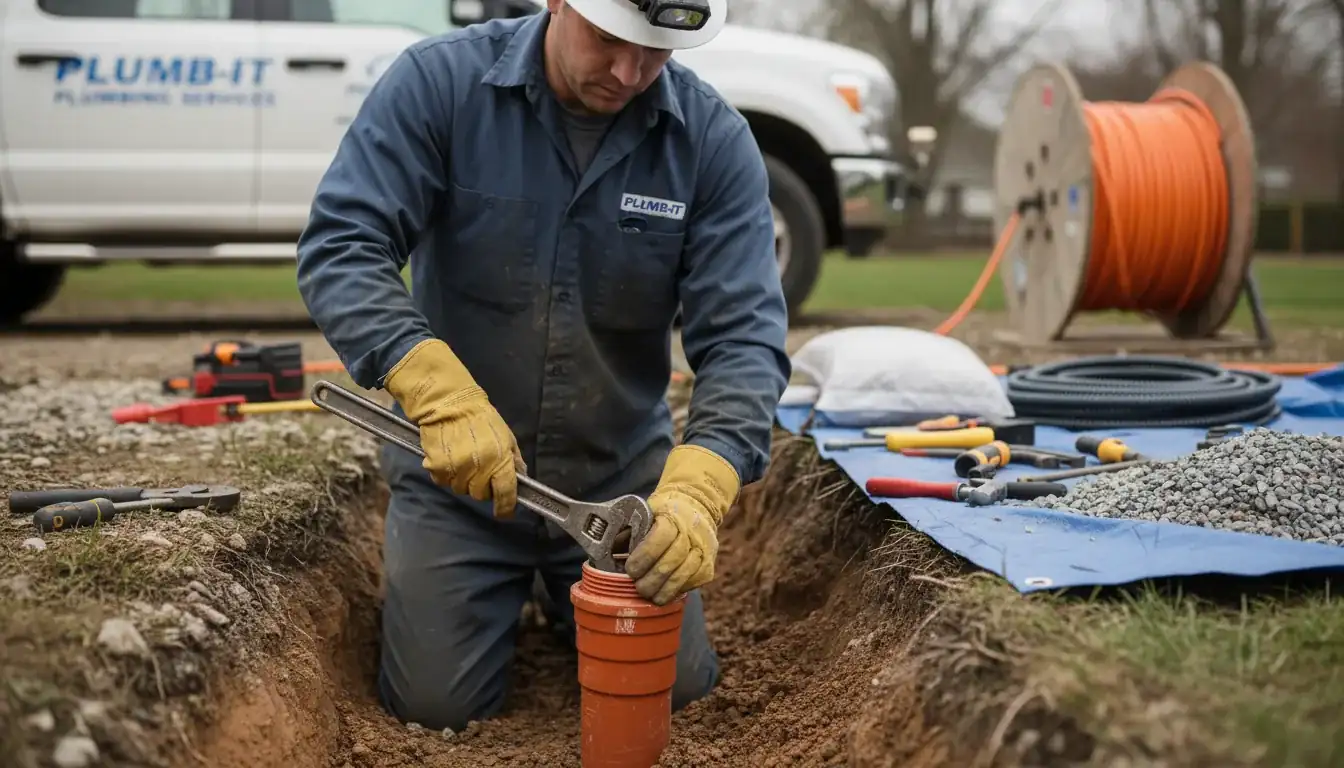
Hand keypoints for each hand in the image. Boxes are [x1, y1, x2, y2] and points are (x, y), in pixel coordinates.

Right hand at [383, 338, 526, 518]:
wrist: (449, 403)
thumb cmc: (481, 419)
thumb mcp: (506, 436)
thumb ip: (514, 460)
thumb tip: (520, 479)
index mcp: (499, 460)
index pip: (505, 493)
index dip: (506, 507)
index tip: (504, 512)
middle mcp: (478, 468)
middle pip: (480, 495)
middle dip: (482, 486)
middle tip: (480, 469)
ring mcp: (456, 470)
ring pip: (461, 490)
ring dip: (463, 480)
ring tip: (463, 460)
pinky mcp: (437, 468)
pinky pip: (443, 482)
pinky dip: (446, 474)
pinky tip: (449, 457)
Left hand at [626, 445, 740, 604]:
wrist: (696, 507)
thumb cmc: (662, 514)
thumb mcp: (643, 515)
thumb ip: (626, 533)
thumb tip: (604, 554)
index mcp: (673, 516)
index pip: (661, 537)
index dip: (644, 556)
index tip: (630, 570)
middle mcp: (692, 533)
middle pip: (672, 560)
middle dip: (652, 578)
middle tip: (637, 588)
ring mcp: (703, 551)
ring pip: (684, 575)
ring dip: (664, 590)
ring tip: (649, 595)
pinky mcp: (708, 566)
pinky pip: (692, 583)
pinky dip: (677, 591)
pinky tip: (664, 593)